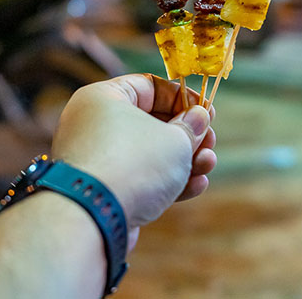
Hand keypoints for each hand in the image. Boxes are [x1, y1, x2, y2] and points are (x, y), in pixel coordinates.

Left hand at [51, 74, 215, 244]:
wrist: (92, 216)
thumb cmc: (133, 164)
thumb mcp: (174, 139)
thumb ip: (190, 127)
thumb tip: (197, 118)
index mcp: (102, 97)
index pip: (147, 86)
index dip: (181, 97)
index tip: (207, 111)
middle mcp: (92, 123)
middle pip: (149, 121)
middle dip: (186, 134)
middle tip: (209, 142)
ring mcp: (95, 157)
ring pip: (146, 153)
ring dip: (183, 160)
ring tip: (207, 165)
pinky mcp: (101, 188)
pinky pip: (137, 177)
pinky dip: (166, 180)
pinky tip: (195, 185)